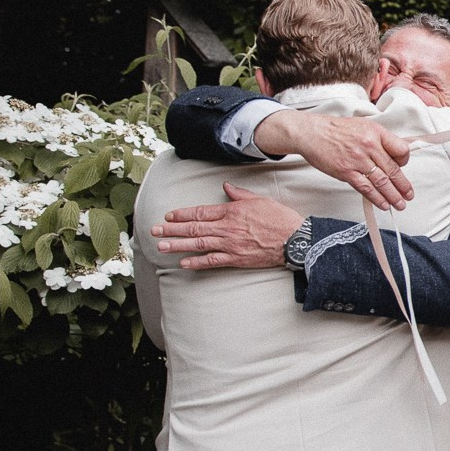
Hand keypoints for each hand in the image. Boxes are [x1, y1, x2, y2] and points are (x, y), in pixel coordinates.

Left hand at [154, 184, 304, 269]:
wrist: (295, 240)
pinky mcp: (236, 258)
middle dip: (172, 230)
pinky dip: (197, 262)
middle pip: (194, 228)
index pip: (200, 212)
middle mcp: (227, 228)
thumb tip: (226, 186)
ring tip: (162, 246)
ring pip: (198, 244)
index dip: (182, 214)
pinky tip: (184, 263)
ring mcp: (230, 244)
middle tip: (154, 231)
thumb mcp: (260, 200)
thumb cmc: (280, 218)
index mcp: (231, 211)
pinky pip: (212, 261)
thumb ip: (239, 195)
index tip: (169, 216)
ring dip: (178, 245)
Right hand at [256, 110, 413, 210]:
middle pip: (392, 169)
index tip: (403, 167)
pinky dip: (376, 198)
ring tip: (400, 204)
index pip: (401, 149)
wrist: (312, 133)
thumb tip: (395, 155)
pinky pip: (365, 188)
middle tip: (409, 195)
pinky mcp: (346, 172)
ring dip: (393, 195)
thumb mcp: (364, 126)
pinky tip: (383, 204)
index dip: (405, 161)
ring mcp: (357, 160)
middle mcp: (369, 146)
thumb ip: (380, 139)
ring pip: (381, 182)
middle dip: (403, 185)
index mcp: (376, 133)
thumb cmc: (337, 130)